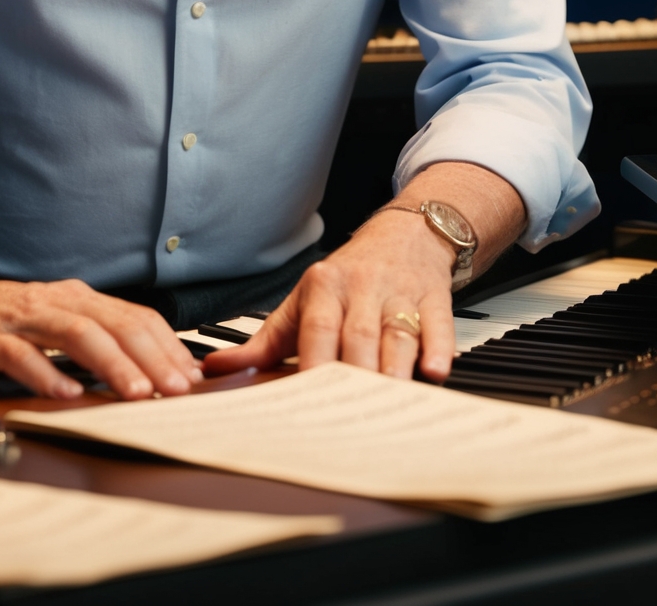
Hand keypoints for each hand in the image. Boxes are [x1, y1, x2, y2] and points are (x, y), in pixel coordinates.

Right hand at [0, 141, 199, 401]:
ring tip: (135, 392)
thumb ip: (95, 340)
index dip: (166, 346)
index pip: (135, 317)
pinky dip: (45, 373)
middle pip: (115, 324)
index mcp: (77, 298)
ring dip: (111, 364)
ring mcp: (21, 317)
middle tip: (177, 390)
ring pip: (77, 334)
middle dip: (152, 357)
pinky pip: (20, 355)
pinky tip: (64, 395)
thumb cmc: (1, 319)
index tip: (191, 377)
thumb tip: (149, 370)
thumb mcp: (56, 323)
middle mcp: (55, 300)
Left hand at [203, 162, 525, 383]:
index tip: (307, 402)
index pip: (317, 329)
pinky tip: (435, 373)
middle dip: (354, 377)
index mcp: (324, 286)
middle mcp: (362, 287)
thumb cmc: (347, 277)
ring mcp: (401, 293)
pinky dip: (439, 350)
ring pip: (397, 335)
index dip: (314, 365)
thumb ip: (265, 339)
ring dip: (393, 371)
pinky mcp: (435, 299)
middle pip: (358, 337)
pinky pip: (439, 326)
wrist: (406, 234)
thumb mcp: (303, 299)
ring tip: (387, 408)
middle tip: (348, 422)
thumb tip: (216, 368)